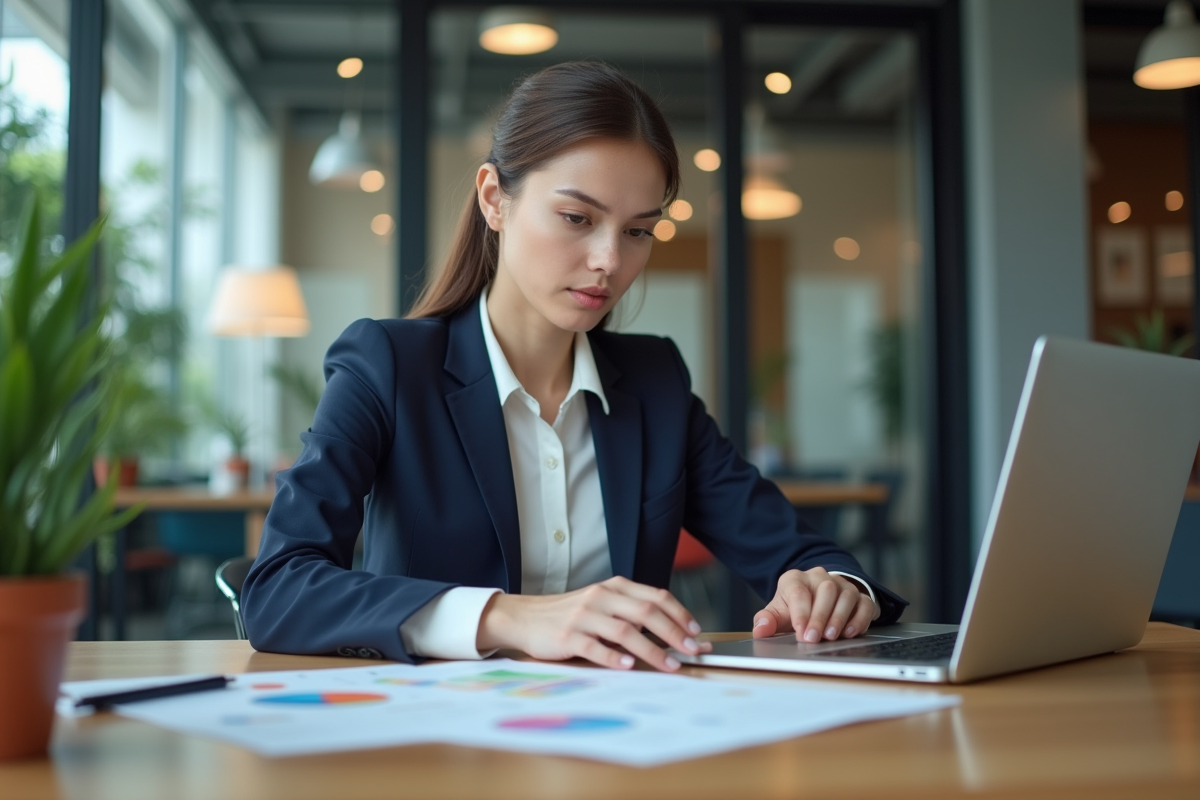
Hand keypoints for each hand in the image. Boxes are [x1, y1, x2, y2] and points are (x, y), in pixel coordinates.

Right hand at [476, 576, 712, 671]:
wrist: (525, 617)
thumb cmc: (570, 614)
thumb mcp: (602, 603)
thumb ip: (630, 612)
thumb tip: (671, 633)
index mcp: (614, 587)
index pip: (655, 597)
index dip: (679, 614)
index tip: (696, 633)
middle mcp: (601, 597)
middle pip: (646, 612)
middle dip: (673, 633)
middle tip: (691, 652)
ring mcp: (583, 616)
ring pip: (624, 631)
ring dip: (651, 651)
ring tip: (669, 666)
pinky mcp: (566, 636)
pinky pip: (594, 646)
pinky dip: (613, 657)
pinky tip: (628, 666)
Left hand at [752, 568, 878, 642]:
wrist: (815, 601)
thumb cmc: (794, 609)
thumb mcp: (778, 613)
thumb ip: (767, 620)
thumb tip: (760, 630)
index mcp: (795, 579)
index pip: (799, 592)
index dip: (800, 613)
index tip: (800, 633)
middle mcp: (820, 577)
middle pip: (825, 590)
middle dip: (819, 617)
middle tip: (814, 639)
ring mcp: (842, 584)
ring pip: (846, 595)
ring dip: (839, 617)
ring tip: (831, 637)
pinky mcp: (859, 595)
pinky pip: (864, 603)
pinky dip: (860, 618)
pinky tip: (851, 632)